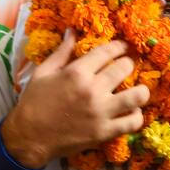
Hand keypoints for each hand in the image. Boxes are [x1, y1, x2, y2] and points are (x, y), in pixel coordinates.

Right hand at [0, 30, 149, 168]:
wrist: (29, 137)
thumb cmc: (34, 102)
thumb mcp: (43, 72)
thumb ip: (62, 52)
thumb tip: (72, 31)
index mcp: (77, 72)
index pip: (108, 51)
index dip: (120, 46)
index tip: (123, 47)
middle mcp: (93, 89)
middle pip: (125, 67)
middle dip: (128, 64)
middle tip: (126, 67)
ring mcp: (101, 112)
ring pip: (138, 95)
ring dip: (140, 91)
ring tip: (136, 91)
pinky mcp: (105, 132)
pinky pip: (133, 122)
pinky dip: (136, 116)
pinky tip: (130, 112)